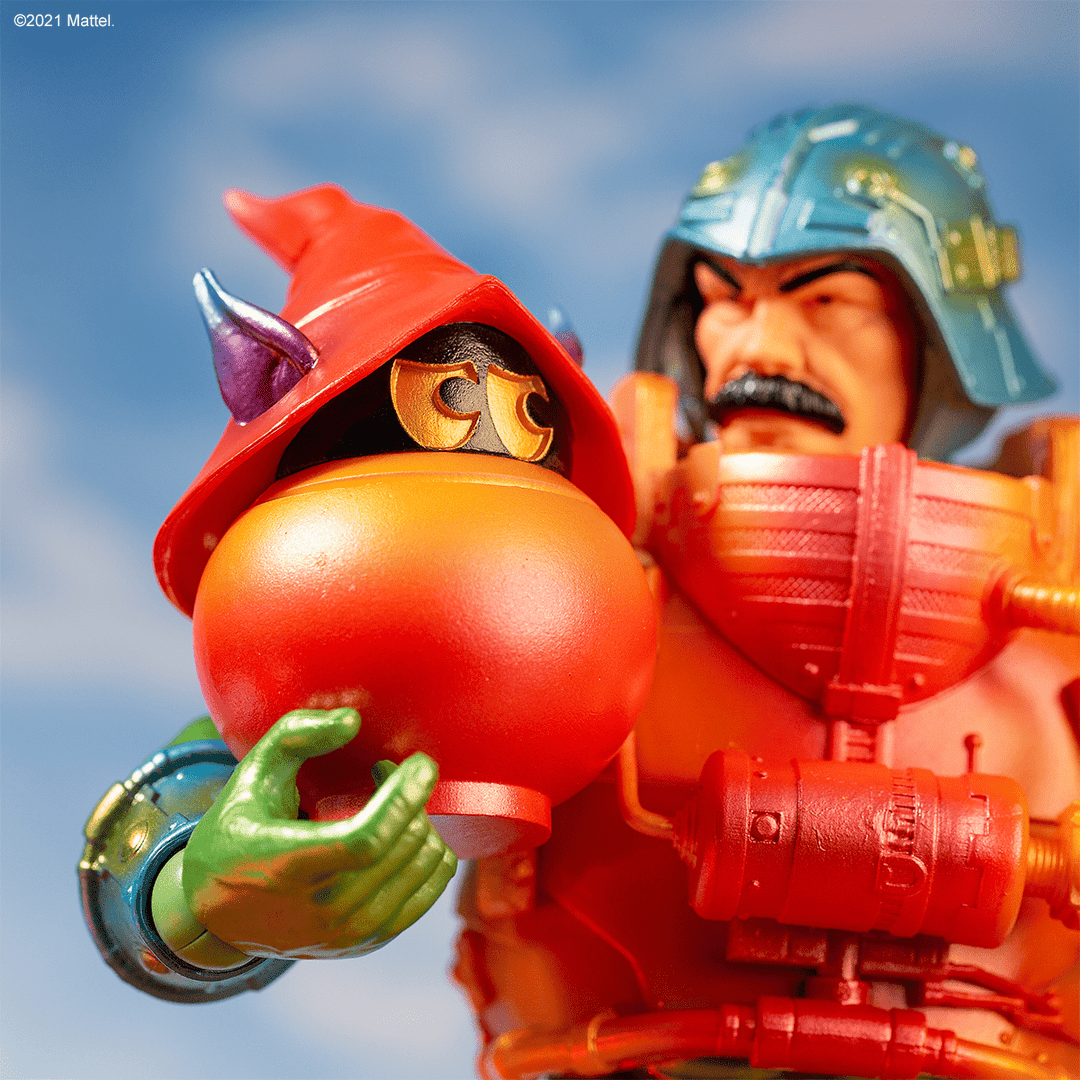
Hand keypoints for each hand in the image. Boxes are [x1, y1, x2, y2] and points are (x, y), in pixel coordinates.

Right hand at [181, 708, 456, 958]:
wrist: (216, 917)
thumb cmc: (237, 832)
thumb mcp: (251, 775)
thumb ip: (295, 735)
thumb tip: (352, 720)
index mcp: (288, 865)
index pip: (366, 839)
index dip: (403, 797)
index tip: (421, 762)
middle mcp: (323, 909)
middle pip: (402, 846)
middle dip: (410, 794)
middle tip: (385, 768)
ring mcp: (349, 933)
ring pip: (424, 865)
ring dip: (420, 818)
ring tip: (389, 799)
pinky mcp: (368, 941)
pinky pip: (429, 890)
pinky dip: (430, 851)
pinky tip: (402, 830)